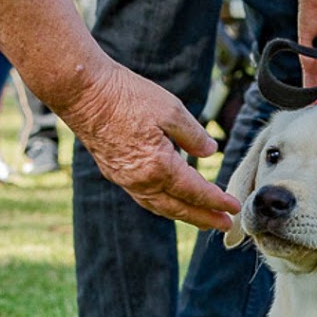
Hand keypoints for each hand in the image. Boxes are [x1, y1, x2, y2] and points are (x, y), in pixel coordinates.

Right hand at [57, 63, 238, 230]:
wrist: (82, 91)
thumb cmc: (126, 96)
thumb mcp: (172, 110)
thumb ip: (194, 136)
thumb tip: (209, 152)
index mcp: (159, 167)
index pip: (195, 192)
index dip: (217, 201)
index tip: (234, 208)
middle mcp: (141, 181)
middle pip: (179, 208)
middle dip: (204, 218)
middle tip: (225, 225)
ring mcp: (125, 179)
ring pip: (160, 206)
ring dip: (184, 215)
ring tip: (202, 219)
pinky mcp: (115, 173)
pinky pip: (145, 198)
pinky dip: (163, 204)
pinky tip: (171, 201)